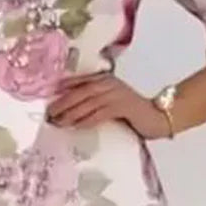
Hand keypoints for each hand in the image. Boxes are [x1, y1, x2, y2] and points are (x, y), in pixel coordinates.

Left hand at [45, 73, 169, 138]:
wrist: (157, 117)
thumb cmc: (131, 113)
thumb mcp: (109, 103)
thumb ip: (93, 102)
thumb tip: (69, 111)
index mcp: (105, 79)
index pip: (80, 82)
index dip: (63, 89)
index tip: (48, 98)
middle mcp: (109, 83)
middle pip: (81, 92)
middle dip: (63, 103)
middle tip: (50, 113)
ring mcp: (116, 93)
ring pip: (88, 102)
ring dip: (71, 113)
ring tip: (59, 122)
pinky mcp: (123, 106)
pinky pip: (99, 113)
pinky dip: (86, 120)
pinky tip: (76, 126)